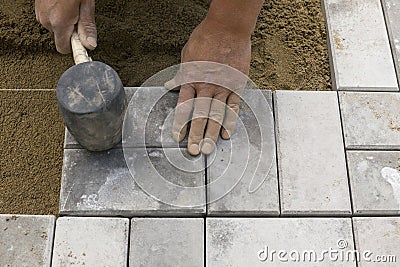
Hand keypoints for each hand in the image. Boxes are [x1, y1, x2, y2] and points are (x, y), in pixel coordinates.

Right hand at [35, 0, 96, 53]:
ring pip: (54, 27)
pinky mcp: (37, 8)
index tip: (82, 42)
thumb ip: (87, 26)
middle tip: (78, 14)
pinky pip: (48, 18)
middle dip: (70, 30)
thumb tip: (90, 45)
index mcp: (59, 22)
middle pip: (60, 37)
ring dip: (63, 21)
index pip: (63, 48)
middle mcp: (46, 20)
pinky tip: (62, 3)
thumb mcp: (86, 5)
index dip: (74, 46)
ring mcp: (40, 13)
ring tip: (70, 6)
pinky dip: (56, 14)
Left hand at [165, 18, 251, 155]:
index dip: (180, 123)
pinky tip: (226, 133)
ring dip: (211, 134)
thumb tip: (169, 85)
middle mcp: (206, 87)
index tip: (178, 137)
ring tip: (208, 149)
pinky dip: (229, 121)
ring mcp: (223, 87)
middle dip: (196, 135)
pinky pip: (233, 106)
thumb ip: (180, 74)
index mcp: (192, 80)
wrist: (227, 29)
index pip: (184, 107)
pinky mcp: (236, 85)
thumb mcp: (187, 56)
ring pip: (216, 115)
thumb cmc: (205, 38)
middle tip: (194, 151)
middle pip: (200, 116)